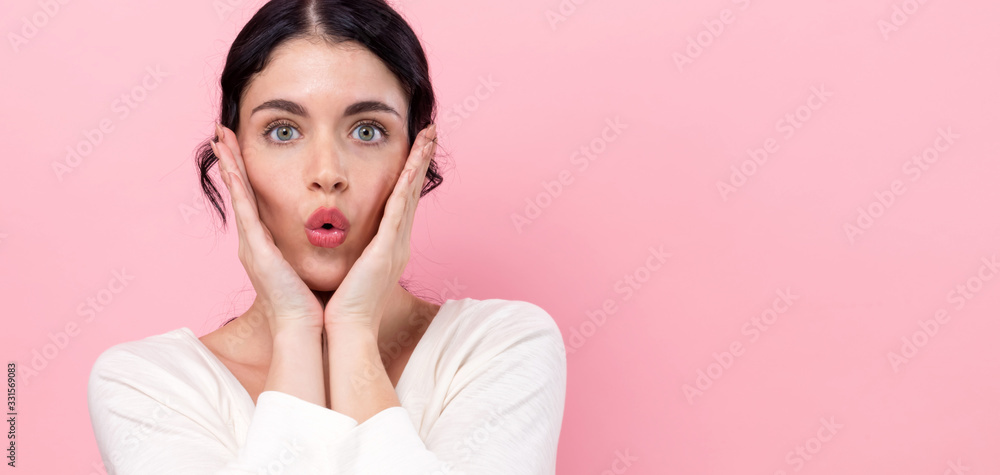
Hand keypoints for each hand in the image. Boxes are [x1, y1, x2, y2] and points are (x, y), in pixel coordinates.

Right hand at [211, 124, 325, 333]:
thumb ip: (305, 246)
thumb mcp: (304, 264)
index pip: (252, 198)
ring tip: (219, 137)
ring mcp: (251, 244)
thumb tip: (320, 231)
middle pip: (239, 191)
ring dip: (228, 164)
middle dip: (229, 160)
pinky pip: (245, 211)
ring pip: (237, 194)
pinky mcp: (257, 250)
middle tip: (220, 131)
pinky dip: (237, 187)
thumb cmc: (308, 300)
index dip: (243, 172)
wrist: (304, 327)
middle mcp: (253, 240)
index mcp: (265, 243)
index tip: (237, 145)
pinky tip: (231, 167)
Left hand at [322, 124, 437, 331]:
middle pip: (412, 191)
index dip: (409, 173)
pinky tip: (410, 165)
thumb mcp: (351, 269)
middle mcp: (399, 241)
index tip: (414, 149)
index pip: (401, 200)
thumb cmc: (342, 305)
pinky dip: (406, 184)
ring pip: (410, 193)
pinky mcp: (388, 248)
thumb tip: (339, 237)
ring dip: (419, 163)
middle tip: (429, 131)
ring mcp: (396, 243)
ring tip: (427, 136)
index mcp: (389, 245)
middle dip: (421, 159)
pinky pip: (398, 208)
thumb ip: (352, 250)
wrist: (346, 329)